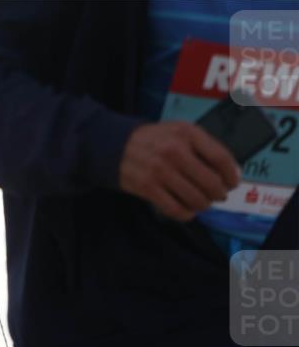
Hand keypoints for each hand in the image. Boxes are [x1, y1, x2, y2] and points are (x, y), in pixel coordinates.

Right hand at [119, 121, 239, 220]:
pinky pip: (175, 209)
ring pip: (195, 198)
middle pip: (210, 182)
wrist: (114, 145)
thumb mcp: (178, 131)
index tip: (232, 183)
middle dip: (218, 194)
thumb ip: (202, 146)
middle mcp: (174, 151)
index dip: (231, 175)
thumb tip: (227, 173)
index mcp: (187, 133)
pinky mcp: (147, 187)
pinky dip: (186, 214)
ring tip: (201, 203)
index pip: (220, 158)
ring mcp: (159, 170)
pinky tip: (188, 211)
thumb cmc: (154, 140)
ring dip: (203, 205)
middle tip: (217, 196)